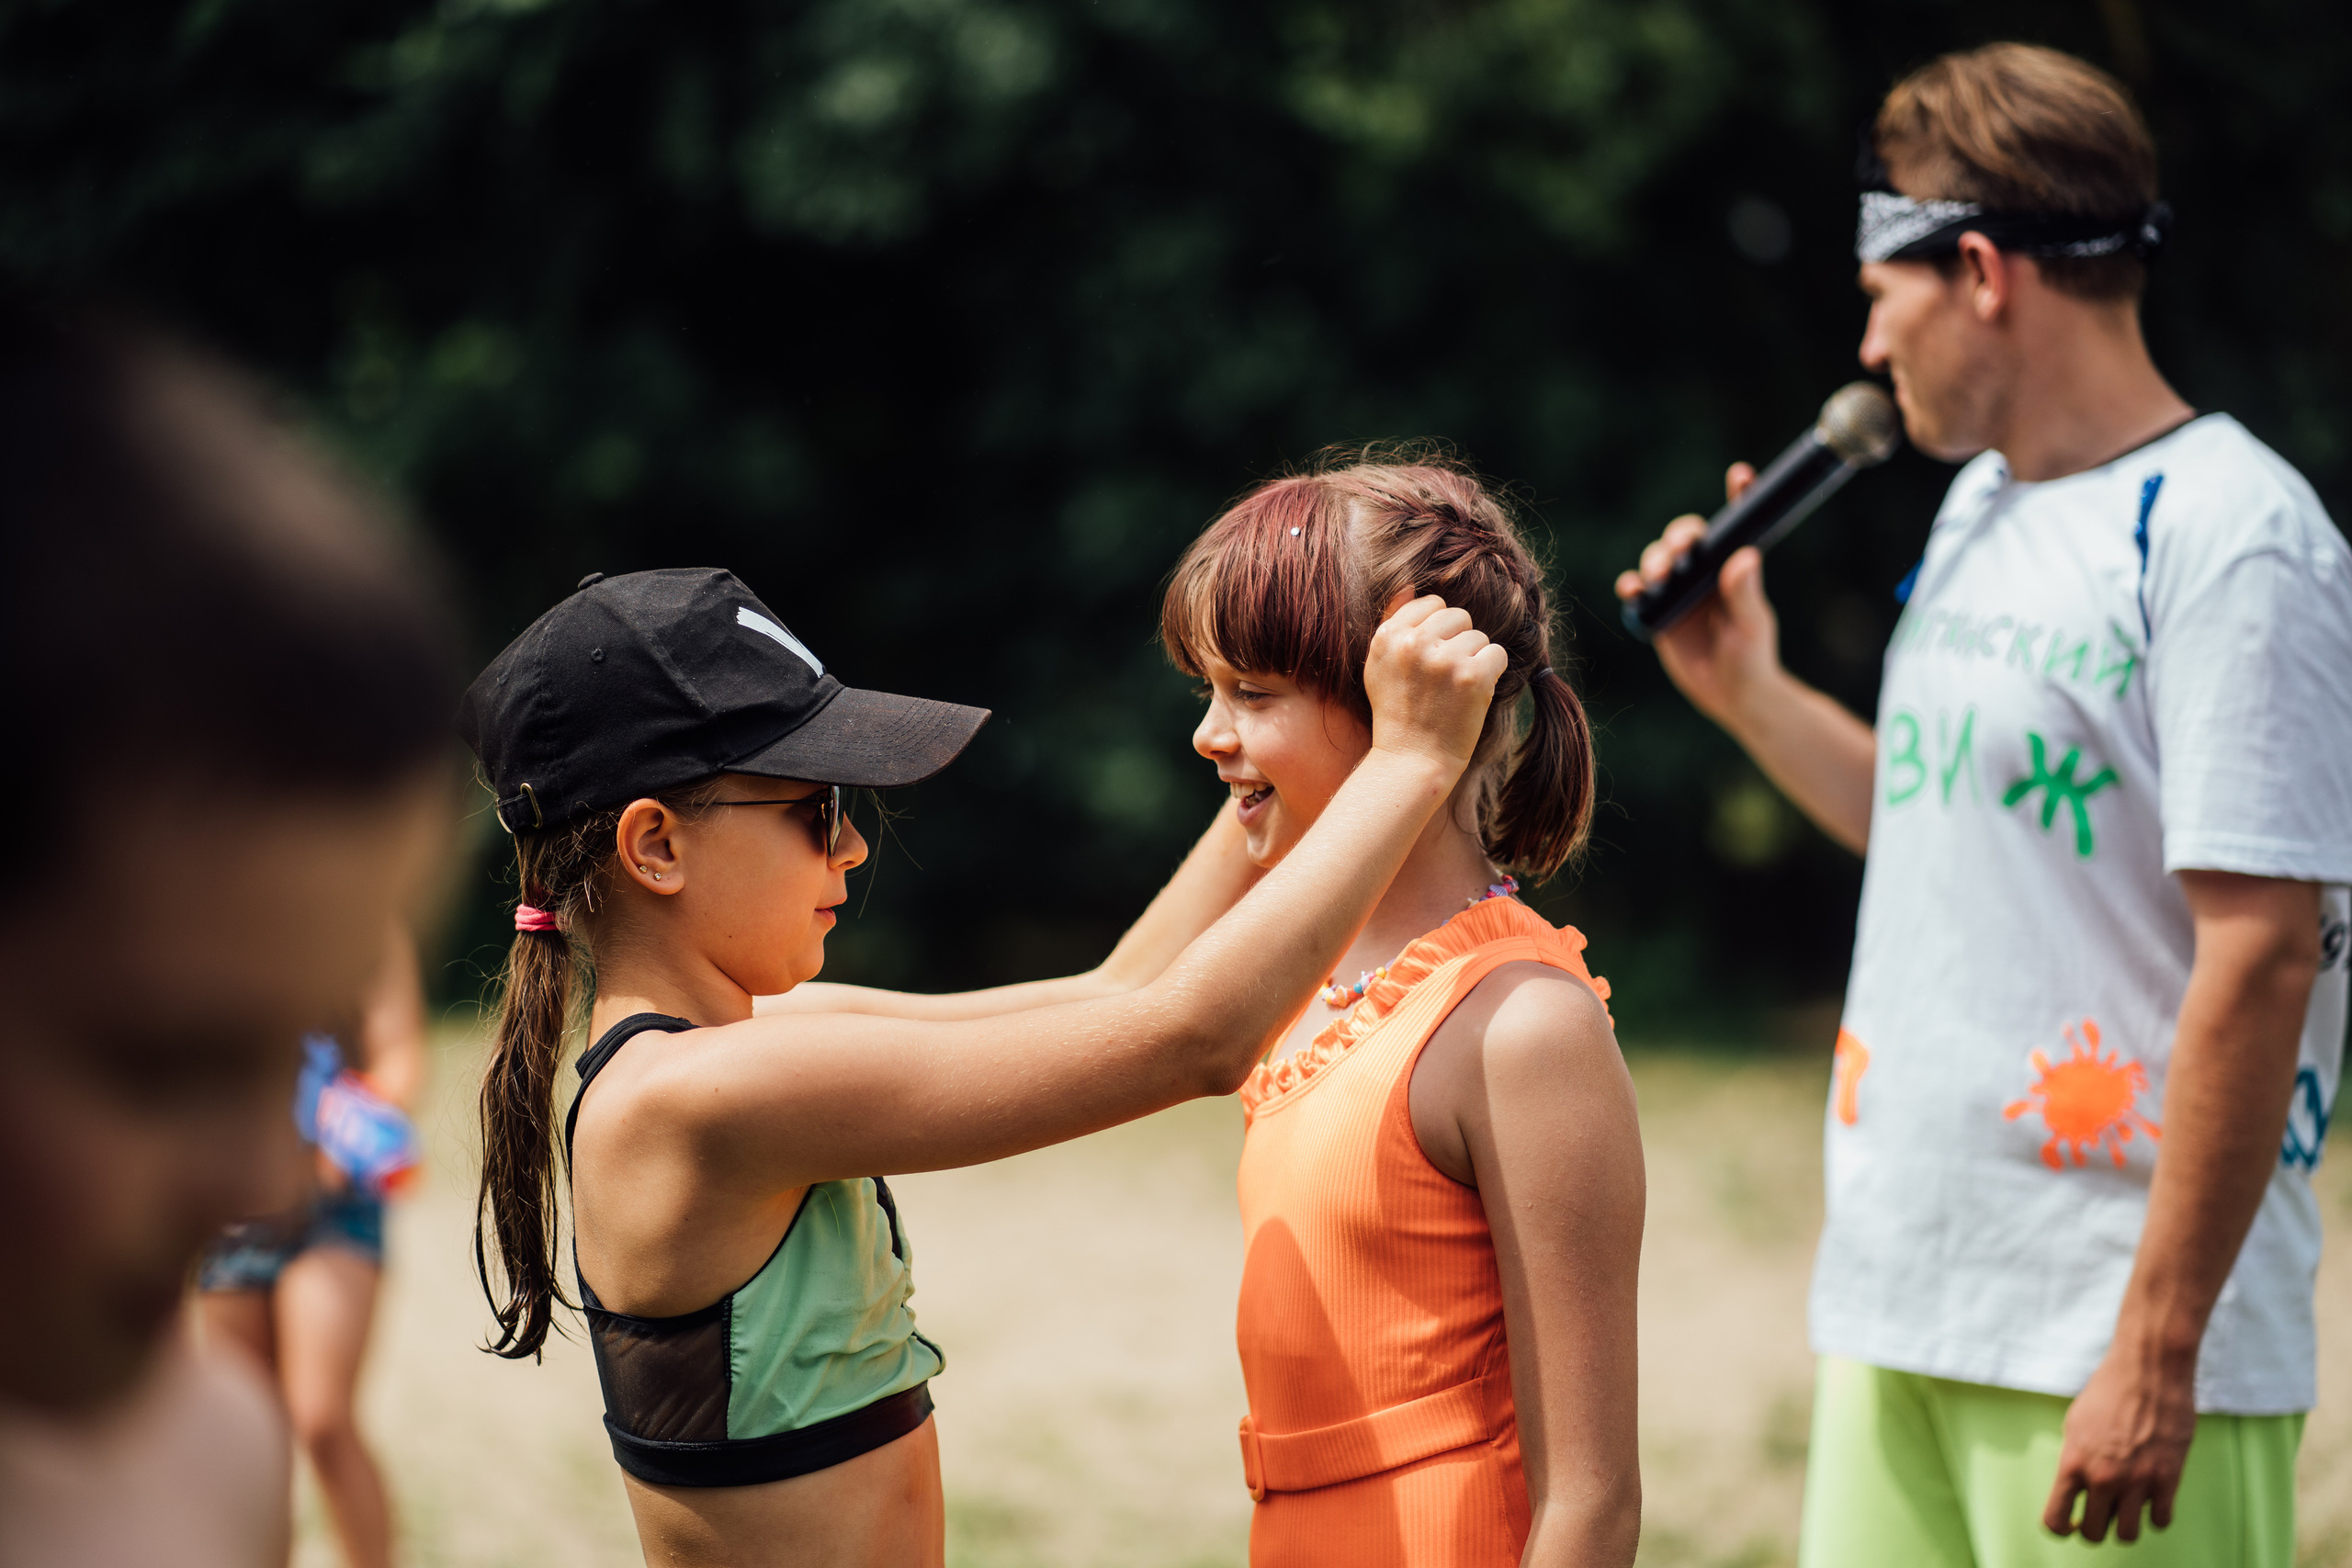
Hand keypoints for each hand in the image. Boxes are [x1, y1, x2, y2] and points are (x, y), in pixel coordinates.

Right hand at [1362, 592, 1506, 773]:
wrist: (1412, 761)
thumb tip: (1410, 585)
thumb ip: (1393, 623)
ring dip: (1474, 661)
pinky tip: (1473, 695)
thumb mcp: (1379, 666)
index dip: (1438, 631)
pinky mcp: (1472, 677)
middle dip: (1458, 642)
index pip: (1430, 604)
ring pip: (1479, 636)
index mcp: (1388, 637)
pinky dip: (1492, 673)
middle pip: (1458, 616)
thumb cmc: (1397, 713)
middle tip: (1445, 677)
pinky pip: (1497, 654)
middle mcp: (1413, 643)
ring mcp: (1444, 659)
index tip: (1432, 659)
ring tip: (1455, 690)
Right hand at [1613, 463, 1783, 728]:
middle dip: (1678, 538)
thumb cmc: (1752, 659)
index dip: (1738, 496)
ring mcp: (1680, 592)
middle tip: (1678, 553)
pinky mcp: (1660, 614)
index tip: (1741, 473)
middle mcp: (1705, 573)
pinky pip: (1638, 594)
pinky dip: (1631, 587)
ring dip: (1653, 561)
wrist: (1731, 697)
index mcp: (1733, 568)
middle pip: (1685, 538)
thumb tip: (1745, 556)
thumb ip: (1745, 593)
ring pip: (1658, 560)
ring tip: (1658, 578)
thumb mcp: (1751, 626)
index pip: (1735, 525)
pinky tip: (1632, 590)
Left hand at [2042, 1346, 2196, 1542]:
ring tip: (2127, 1508)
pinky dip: (2155, 1515)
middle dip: (2095, 1527)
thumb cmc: (2108, 1392)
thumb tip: (2079, 1490)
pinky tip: (2153, 1498)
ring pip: (2128, 1535)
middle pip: (2094, 1533)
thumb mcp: (2075, 1424)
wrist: (2147, 1370)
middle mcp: (2102, 1478)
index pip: (2055, 1520)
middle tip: (2103, 1512)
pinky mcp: (2168, 1479)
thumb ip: (2075, 1460)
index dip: (2061, 1528)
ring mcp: (2137, 1481)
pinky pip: (2160, 1521)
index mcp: (2072, 1463)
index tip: (2071, 1522)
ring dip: (2126, 1526)